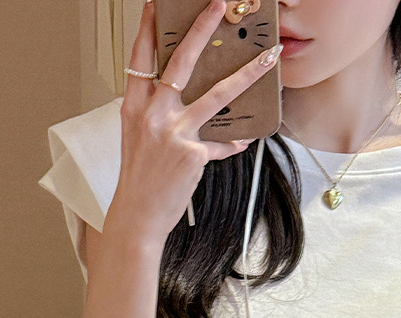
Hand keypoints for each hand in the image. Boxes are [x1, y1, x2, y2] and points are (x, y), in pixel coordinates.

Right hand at [108, 0, 281, 246]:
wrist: (137, 215)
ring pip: (216, 95)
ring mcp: (174, 133)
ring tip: (266, 60)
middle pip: (180, 62)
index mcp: (134, 109)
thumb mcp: (138, 140)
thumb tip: (183, 103)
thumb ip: (155, 116)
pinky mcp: (193, 154)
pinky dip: (232, 143)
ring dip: (246, 75)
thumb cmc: (138, 180)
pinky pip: (221, 144)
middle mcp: (152, 116)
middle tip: (219, 5)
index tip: (157, 5)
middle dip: (201, 29)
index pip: (140, 59)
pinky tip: (242, 141)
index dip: (149, 29)